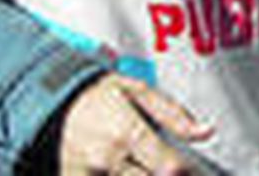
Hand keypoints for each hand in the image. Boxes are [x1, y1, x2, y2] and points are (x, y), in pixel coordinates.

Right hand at [58, 73, 212, 174]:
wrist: (53, 105)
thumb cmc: (97, 96)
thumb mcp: (138, 91)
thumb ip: (175, 114)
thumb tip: (205, 131)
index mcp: (126, 133)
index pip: (169, 167)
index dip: (185, 172)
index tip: (188, 168)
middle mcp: (106, 160)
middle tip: (167, 167)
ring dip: (142, 175)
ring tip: (142, 163)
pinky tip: (128, 168)